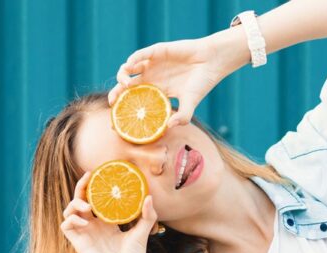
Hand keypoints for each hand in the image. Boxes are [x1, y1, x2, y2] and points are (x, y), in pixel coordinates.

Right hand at [60, 171, 159, 252]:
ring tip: (86, 205)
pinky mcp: (78, 242)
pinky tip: (84, 221)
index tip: (99, 173)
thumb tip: (149, 197)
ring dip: (74, 203)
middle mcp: (94, 225)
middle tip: (88, 177)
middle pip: (81, 199)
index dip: (95, 186)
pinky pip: (66, 225)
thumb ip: (147, 216)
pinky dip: (71, 219)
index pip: (97, 199)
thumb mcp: (142, 233)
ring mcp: (85, 233)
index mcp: (107, 221)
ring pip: (70, 210)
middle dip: (81, 187)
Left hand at [108, 34, 245, 128]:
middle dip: (116, 93)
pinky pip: (140, 55)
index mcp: (157, 91)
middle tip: (114, 101)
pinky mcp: (157, 52)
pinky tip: (130, 66)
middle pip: (126, 85)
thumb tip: (169, 127)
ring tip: (125, 84)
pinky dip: (132, 59)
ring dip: (122, 75)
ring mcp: (152, 64)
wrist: (212, 62)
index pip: (134, 99)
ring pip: (129, 69)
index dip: (124, 106)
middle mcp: (151, 77)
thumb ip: (183, 117)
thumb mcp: (191, 102)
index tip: (117, 116)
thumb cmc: (202, 82)